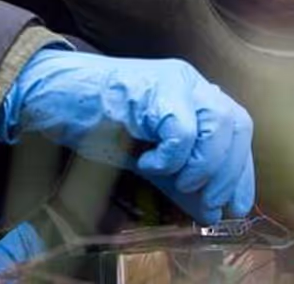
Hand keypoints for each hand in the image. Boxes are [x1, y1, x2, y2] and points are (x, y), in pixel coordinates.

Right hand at [0, 49, 255, 223]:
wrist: (52, 96)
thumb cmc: (96, 124)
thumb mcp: (147, 156)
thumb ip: (180, 179)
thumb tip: (210, 212)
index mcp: (194, 95)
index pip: (237, 129)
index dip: (241, 170)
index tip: (236, 205)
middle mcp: (191, 82)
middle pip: (236, 124)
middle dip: (228, 171)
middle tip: (205, 199)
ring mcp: (174, 81)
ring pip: (218, 124)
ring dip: (203, 164)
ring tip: (173, 179)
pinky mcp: (152, 89)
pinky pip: (182, 129)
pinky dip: (171, 157)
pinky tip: (147, 164)